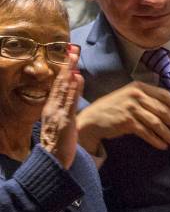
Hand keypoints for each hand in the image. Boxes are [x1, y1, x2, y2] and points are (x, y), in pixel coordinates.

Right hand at [39, 45, 83, 168]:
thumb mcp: (60, 122)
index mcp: (51, 107)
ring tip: (74, 58)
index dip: (64, 69)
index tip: (69, 55)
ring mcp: (58, 113)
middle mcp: (52, 107)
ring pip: (63, 89)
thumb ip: (65, 108)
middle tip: (72, 50)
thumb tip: (73, 92)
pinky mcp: (65, 121)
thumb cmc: (59, 143)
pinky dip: (73, 89)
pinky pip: (70, 102)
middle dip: (66, 66)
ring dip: (69, 72)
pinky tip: (77, 78)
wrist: (52, 161)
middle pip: (59, 83)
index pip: (58, 84)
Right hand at [76, 81, 169, 154]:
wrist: (92, 119)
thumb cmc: (115, 108)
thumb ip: (148, 100)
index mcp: (139, 87)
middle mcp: (136, 95)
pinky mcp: (126, 122)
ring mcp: (131, 108)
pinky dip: (156, 140)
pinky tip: (162, 145)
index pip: (164, 94)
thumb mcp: (130, 97)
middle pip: (162, 110)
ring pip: (156, 122)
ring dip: (167, 134)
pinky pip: (146, 132)